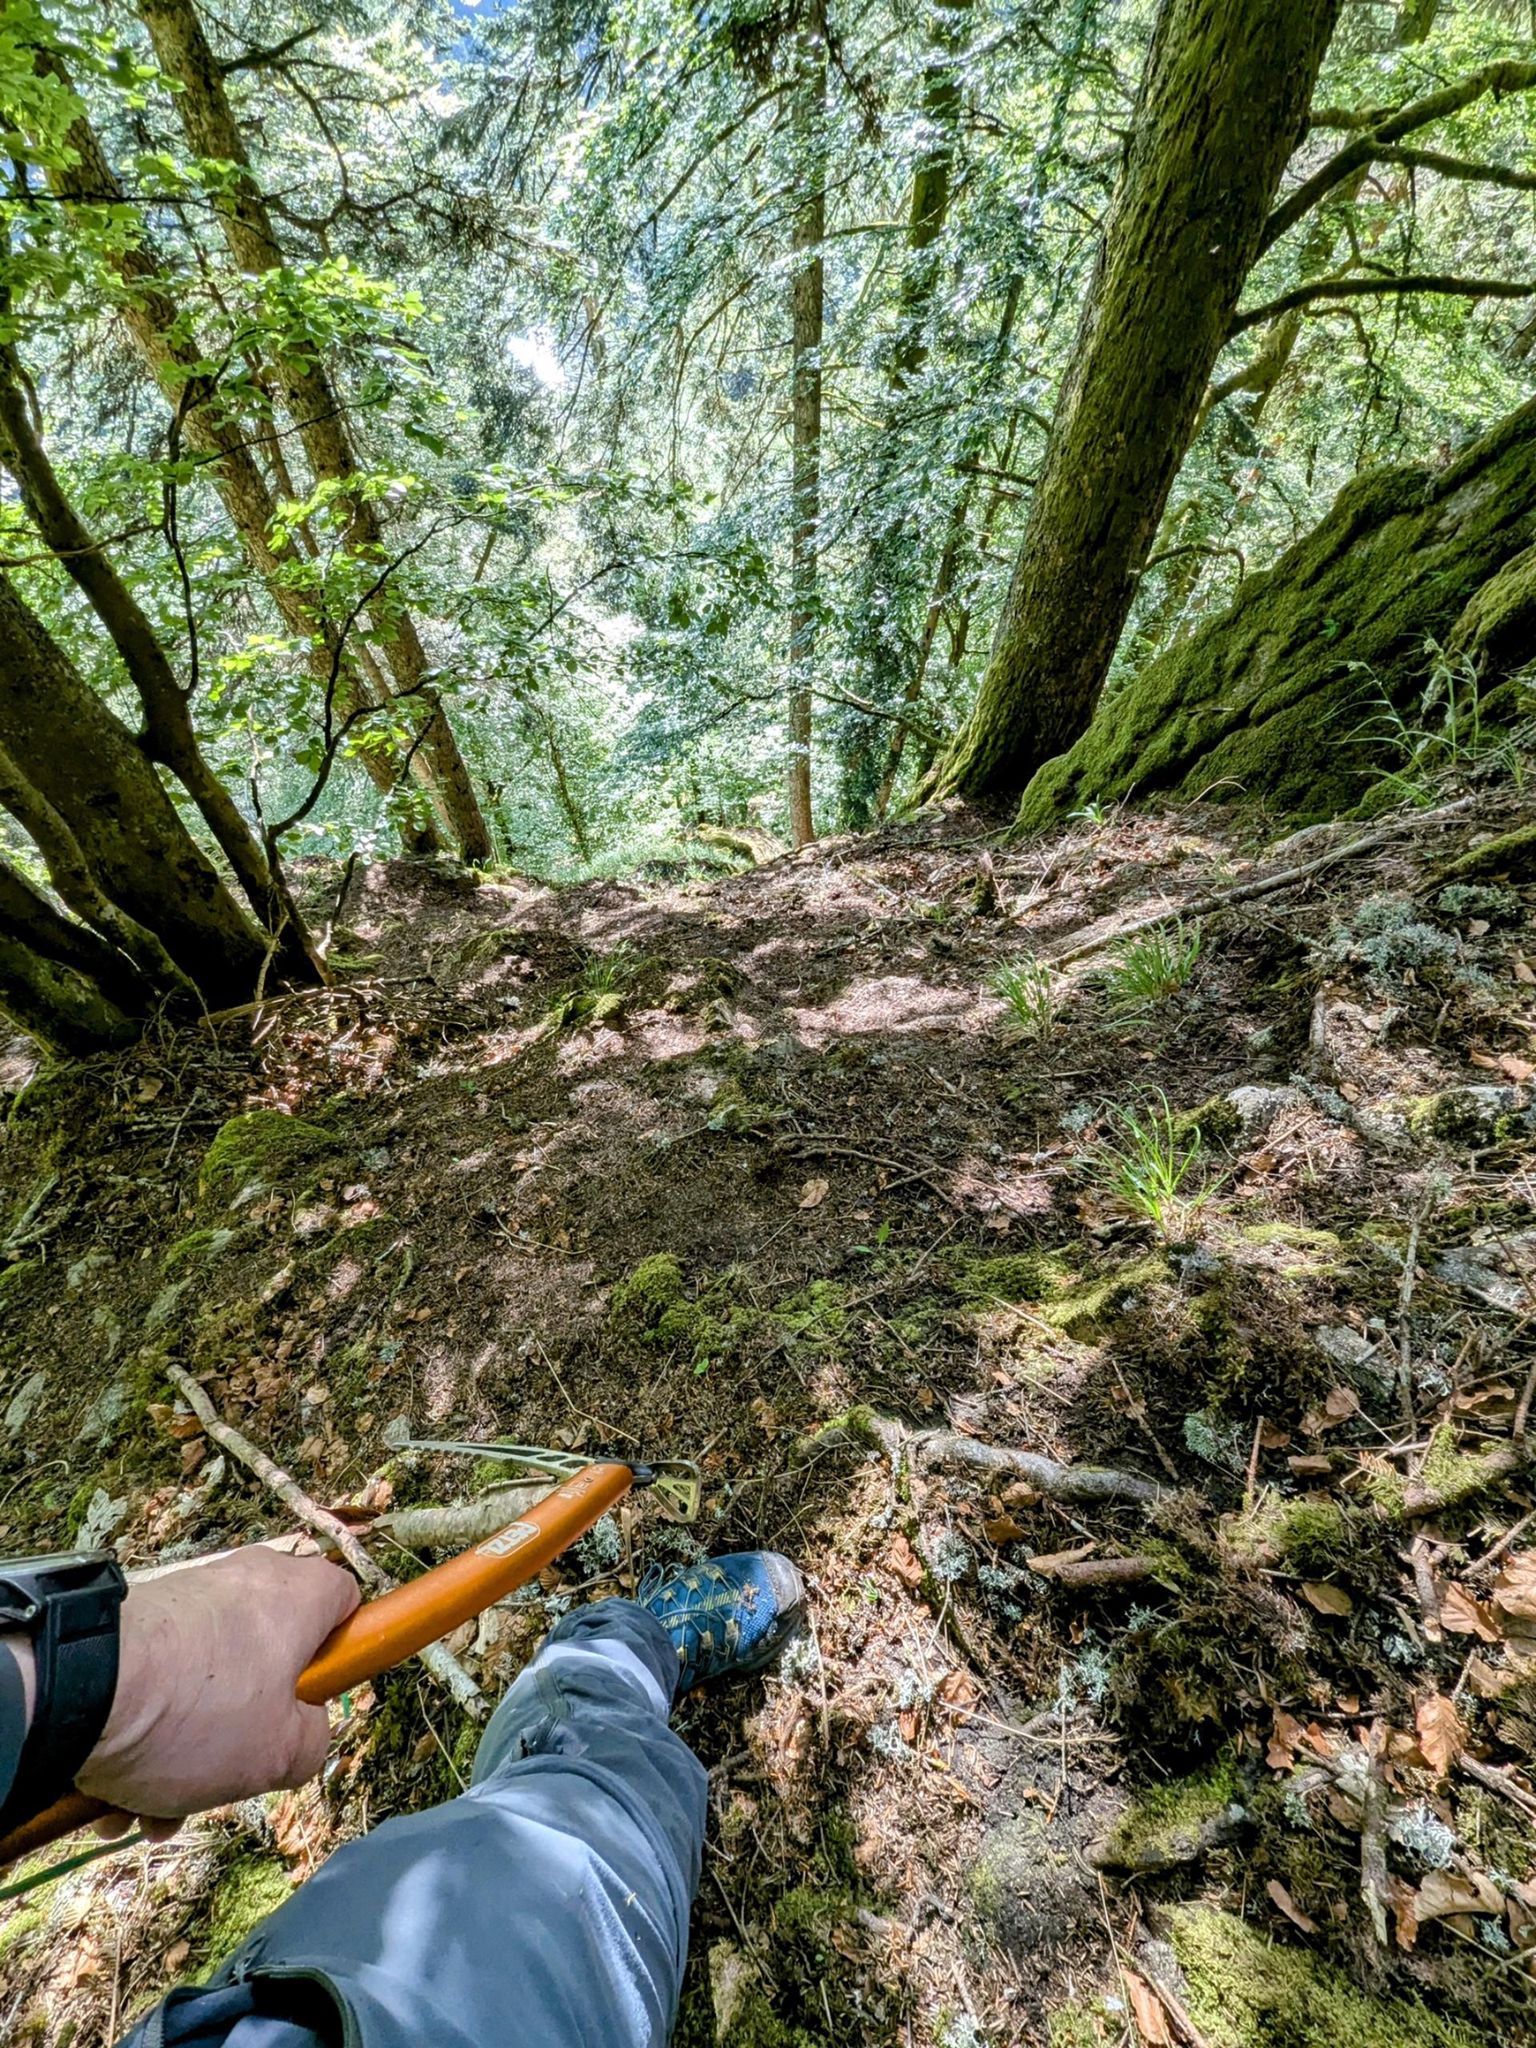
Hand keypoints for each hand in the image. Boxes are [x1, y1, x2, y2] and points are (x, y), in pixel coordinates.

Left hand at [75, 1547, 358, 1826]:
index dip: (340, 1657)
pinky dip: (149, 1733)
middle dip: (250, 1728)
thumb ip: (314, 1744)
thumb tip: (302, 1736)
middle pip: (272, 1658)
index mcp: (298, 1595)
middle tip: (231, 1773)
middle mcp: (246, 1581)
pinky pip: (162, 1683)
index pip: (347, 1604)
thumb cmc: (198, 1713)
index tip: (316, 1704)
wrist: (77, 1690)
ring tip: (157, 1805)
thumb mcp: (283, 1754)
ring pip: (211, 1682)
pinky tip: (121, 1791)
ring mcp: (188, 1598)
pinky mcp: (136, 1623)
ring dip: (190, 1748)